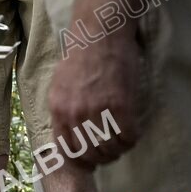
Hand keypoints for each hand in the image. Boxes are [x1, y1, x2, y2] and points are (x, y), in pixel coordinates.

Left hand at [48, 28, 142, 168]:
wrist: (100, 32)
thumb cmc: (82, 53)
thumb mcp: (60, 82)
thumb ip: (64, 108)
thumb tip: (71, 132)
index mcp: (58, 108)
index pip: (68, 150)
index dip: (82, 159)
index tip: (92, 157)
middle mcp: (74, 113)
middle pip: (91, 154)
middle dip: (103, 156)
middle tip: (111, 148)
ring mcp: (97, 110)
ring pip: (111, 149)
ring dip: (119, 149)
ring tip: (122, 139)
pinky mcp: (120, 106)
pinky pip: (129, 137)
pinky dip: (132, 138)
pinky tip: (132, 130)